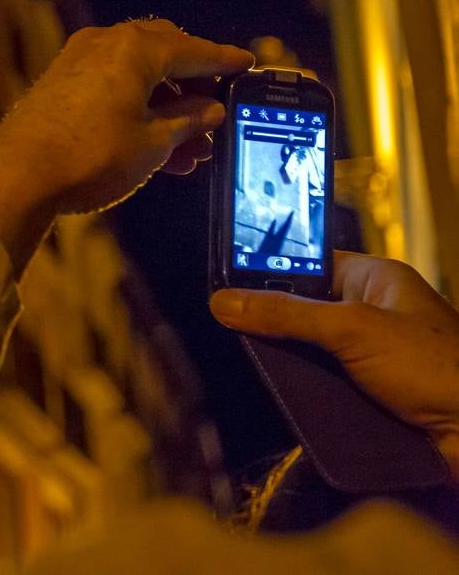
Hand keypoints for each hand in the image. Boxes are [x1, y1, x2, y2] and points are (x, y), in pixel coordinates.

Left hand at [0, 19, 252, 264]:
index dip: (224, 62)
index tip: (246, 67)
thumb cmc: (88, 156)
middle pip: (164, 55)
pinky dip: (137, 110)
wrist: (17, 175)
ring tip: (192, 150)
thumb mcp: (154, 144)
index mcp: (136, 48)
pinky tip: (157, 147)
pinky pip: (111, 88)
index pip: (194, 49)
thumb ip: (188, 122)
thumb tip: (210, 111)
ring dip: (167, 107)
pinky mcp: (60, 85)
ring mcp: (78, 62)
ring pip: (137, 77)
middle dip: (193, 85)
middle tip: (216, 111)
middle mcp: (105, 44)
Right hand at [210, 252, 458, 476]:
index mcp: (374, 281)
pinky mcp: (369, 394)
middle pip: (303, 310)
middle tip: (230, 328)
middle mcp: (372, 314)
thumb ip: (286, 314)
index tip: (225, 281)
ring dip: (287, 363)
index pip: (310, 263)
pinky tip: (280, 397)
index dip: (270, 269)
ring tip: (247, 365)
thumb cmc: (436, 366)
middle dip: (272, 323)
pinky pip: (322, 386)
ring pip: (309, 352)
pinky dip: (304, 392)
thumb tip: (224, 301)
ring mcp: (370, 356)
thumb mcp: (351, 330)